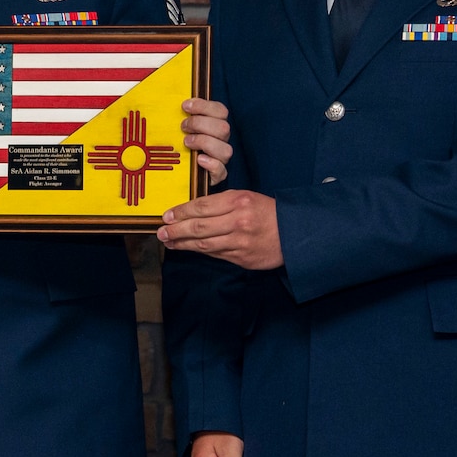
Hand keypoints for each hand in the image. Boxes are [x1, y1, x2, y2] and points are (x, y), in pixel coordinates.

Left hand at [158, 189, 281, 269]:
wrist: (295, 234)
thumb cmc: (268, 212)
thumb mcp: (246, 198)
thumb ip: (222, 203)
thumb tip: (193, 210)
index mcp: (239, 201)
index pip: (202, 206)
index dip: (181, 212)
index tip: (166, 216)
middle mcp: (238, 221)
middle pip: (199, 227)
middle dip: (176, 230)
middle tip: (161, 232)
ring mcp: (240, 242)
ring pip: (204, 244)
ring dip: (183, 244)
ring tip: (169, 242)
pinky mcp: (242, 258)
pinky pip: (216, 254)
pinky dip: (200, 252)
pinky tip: (188, 248)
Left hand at [180, 97, 231, 185]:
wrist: (176, 174)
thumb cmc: (177, 146)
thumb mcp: (176, 128)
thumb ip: (178, 116)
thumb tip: (169, 102)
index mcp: (215, 126)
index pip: (220, 111)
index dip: (204, 106)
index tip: (185, 106)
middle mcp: (220, 141)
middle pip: (223, 128)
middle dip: (201, 124)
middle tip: (183, 127)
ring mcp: (220, 159)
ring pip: (226, 149)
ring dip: (205, 143)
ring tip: (187, 143)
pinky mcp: (216, 176)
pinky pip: (221, 171)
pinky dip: (211, 164)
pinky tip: (198, 160)